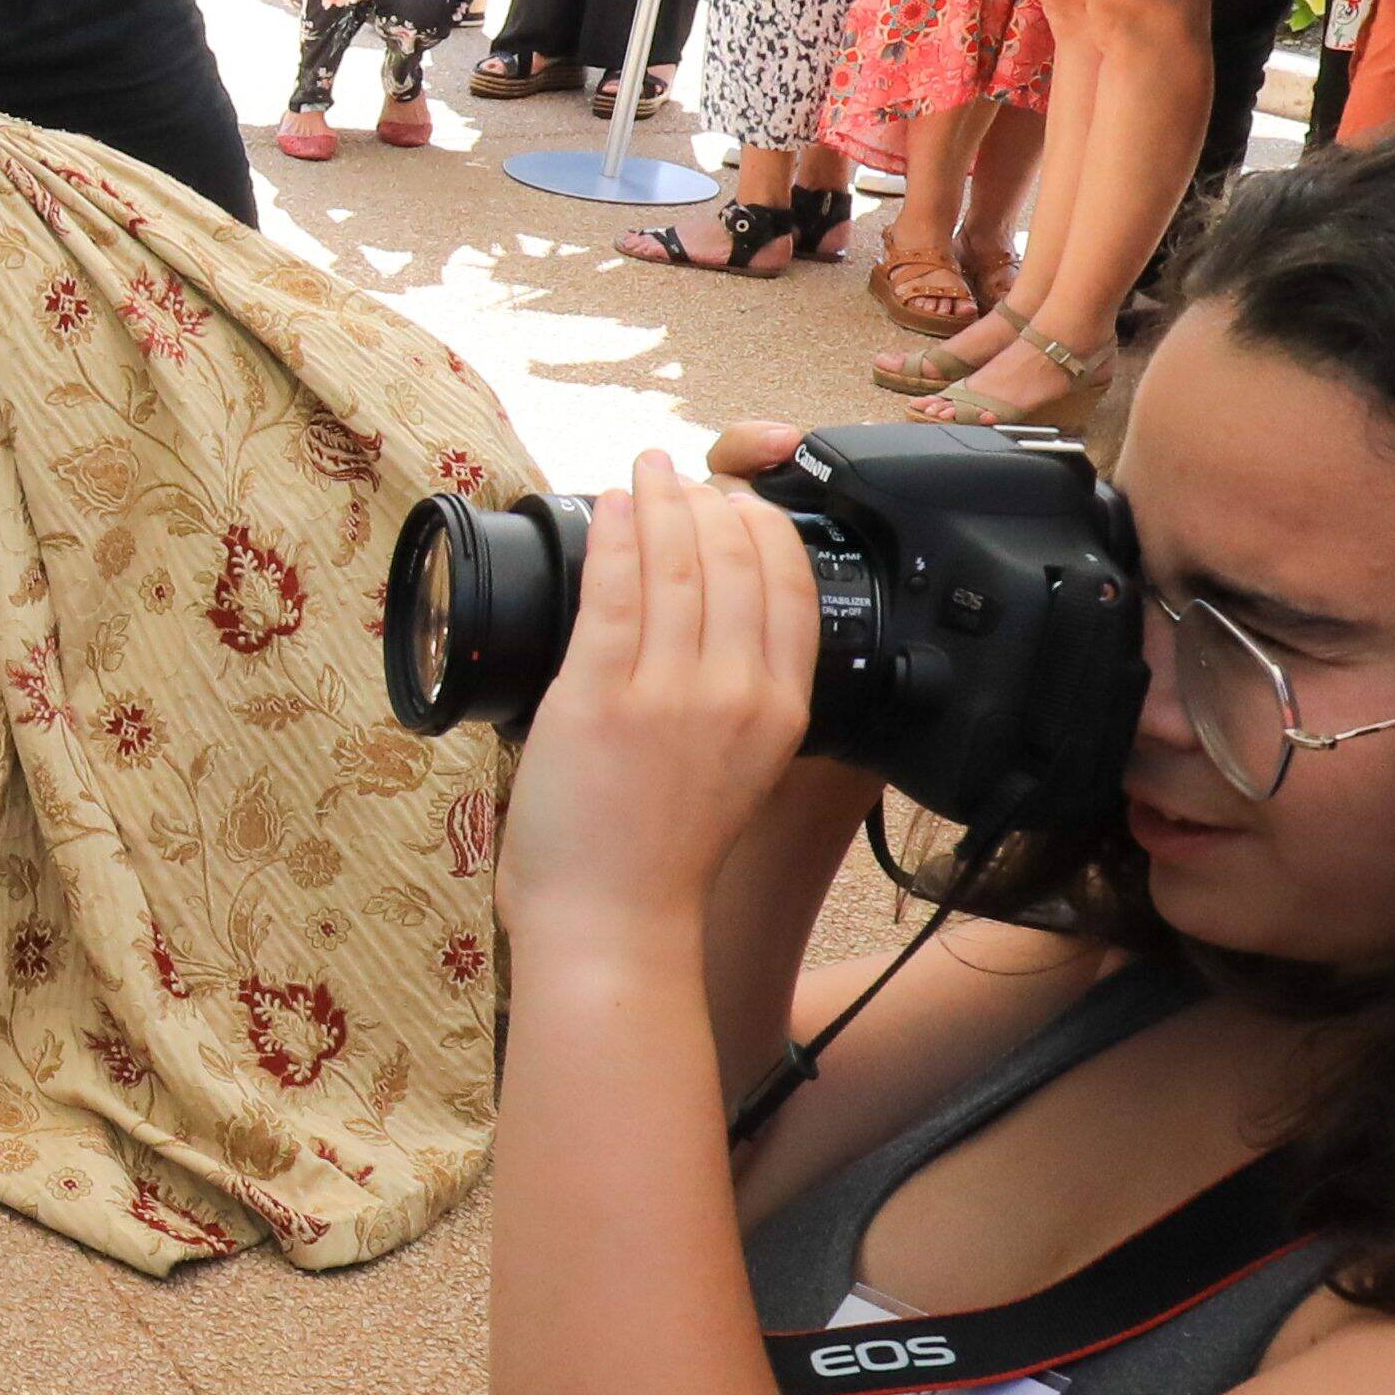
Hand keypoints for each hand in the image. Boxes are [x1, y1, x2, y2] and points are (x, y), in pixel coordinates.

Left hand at [501, 451, 820, 951]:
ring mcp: (670, 694)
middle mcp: (737, 695)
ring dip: (661, 503)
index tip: (739, 505)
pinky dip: (617, 536)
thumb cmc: (660, 858)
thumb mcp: (738, 771)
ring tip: (646, 471)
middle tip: (683, 477)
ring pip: (678, 566)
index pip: (793, 591)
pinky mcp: (601, 696)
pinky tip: (613, 504)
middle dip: (710, 504)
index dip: (766, 533)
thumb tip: (711, 638)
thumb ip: (737, 704)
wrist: (613, 923)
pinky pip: (617, 591)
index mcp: (780, 713)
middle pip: (738, 564)